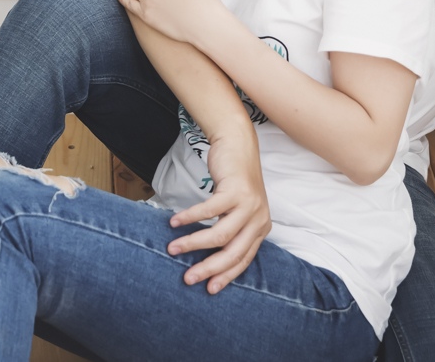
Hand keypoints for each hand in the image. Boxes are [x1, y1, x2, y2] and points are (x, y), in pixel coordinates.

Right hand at [166, 129, 271, 293]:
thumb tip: (210, 254)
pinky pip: (208, 211)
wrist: (238, 145)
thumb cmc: (234, 179)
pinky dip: (190, 218)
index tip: (209, 289)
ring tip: (173, 248)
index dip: (226, 275)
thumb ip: (232, 229)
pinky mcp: (234, 190)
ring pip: (219, 235)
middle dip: (209, 268)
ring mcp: (248, 205)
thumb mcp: (240, 208)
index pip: (244, 259)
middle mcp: (258, 218)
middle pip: (233, 252)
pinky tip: (175, 222)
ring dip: (194, 244)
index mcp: (261, 227)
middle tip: (188, 278)